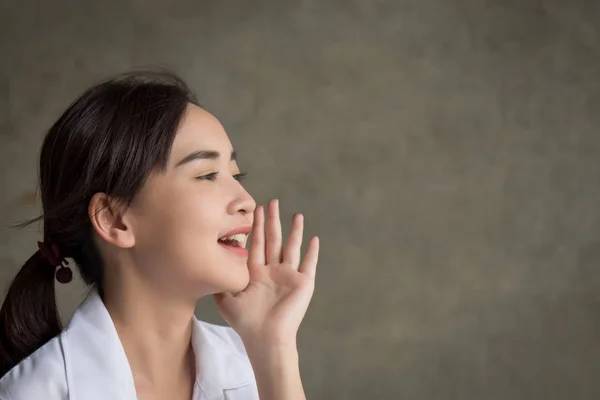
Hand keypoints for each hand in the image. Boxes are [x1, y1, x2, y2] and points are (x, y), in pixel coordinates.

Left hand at [213, 199, 318, 347]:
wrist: (265, 338)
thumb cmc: (246, 323)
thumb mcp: (226, 300)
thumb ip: (219, 283)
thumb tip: (206, 267)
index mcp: (257, 274)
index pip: (257, 244)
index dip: (256, 227)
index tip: (256, 209)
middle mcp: (273, 272)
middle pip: (273, 240)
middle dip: (272, 221)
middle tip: (272, 202)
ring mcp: (289, 276)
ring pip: (292, 247)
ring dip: (294, 231)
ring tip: (296, 215)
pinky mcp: (303, 283)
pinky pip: (309, 263)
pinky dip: (312, 252)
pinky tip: (314, 238)